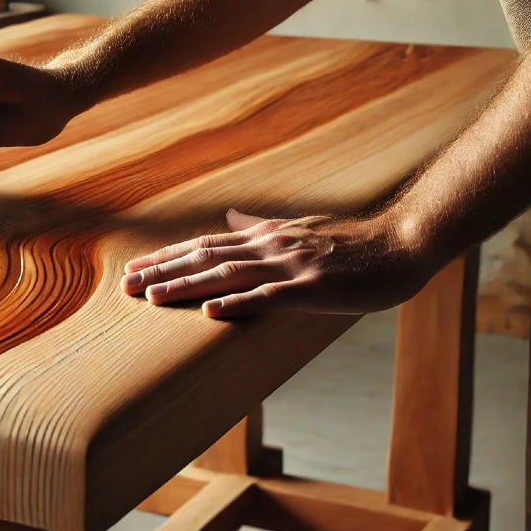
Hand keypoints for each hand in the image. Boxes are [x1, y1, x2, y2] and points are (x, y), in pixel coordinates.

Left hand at [120, 209, 436, 318]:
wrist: (404, 243)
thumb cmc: (355, 242)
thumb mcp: (300, 227)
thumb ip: (261, 225)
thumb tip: (230, 216)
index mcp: (267, 237)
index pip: (206, 246)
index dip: (168, 257)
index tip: (134, 269)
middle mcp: (271, 247)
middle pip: (206, 258)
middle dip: (164, 271)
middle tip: (126, 286)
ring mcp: (291, 267)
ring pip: (228, 276)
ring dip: (187, 286)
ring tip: (152, 298)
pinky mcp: (313, 289)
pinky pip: (269, 298)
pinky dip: (238, 304)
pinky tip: (210, 313)